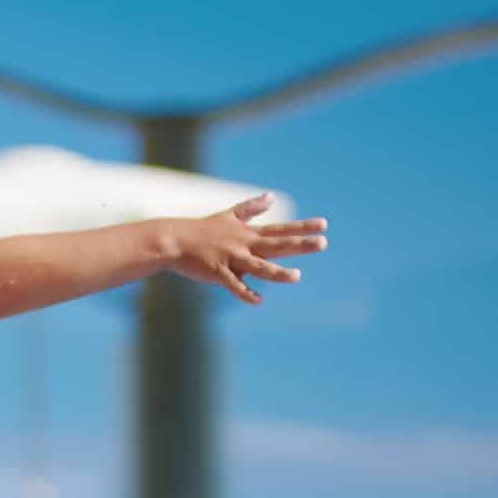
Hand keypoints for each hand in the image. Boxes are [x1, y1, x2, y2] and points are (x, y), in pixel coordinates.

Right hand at [170, 194, 327, 305]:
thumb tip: (271, 197)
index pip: (281, 230)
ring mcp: (231, 258)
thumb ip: (251, 208)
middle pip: (277, 245)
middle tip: (323, 243)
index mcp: (249, 234)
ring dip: (277, 273)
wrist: (173, 239)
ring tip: (297, 277)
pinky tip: (258, 301)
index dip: (302, 228)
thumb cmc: (201, 230)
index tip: (323, 225)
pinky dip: (244, 292)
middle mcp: (244, 245)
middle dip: (300, 245)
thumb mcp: (229, 215)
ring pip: (259, 267)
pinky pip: (233, 284)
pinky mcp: (216, 272)